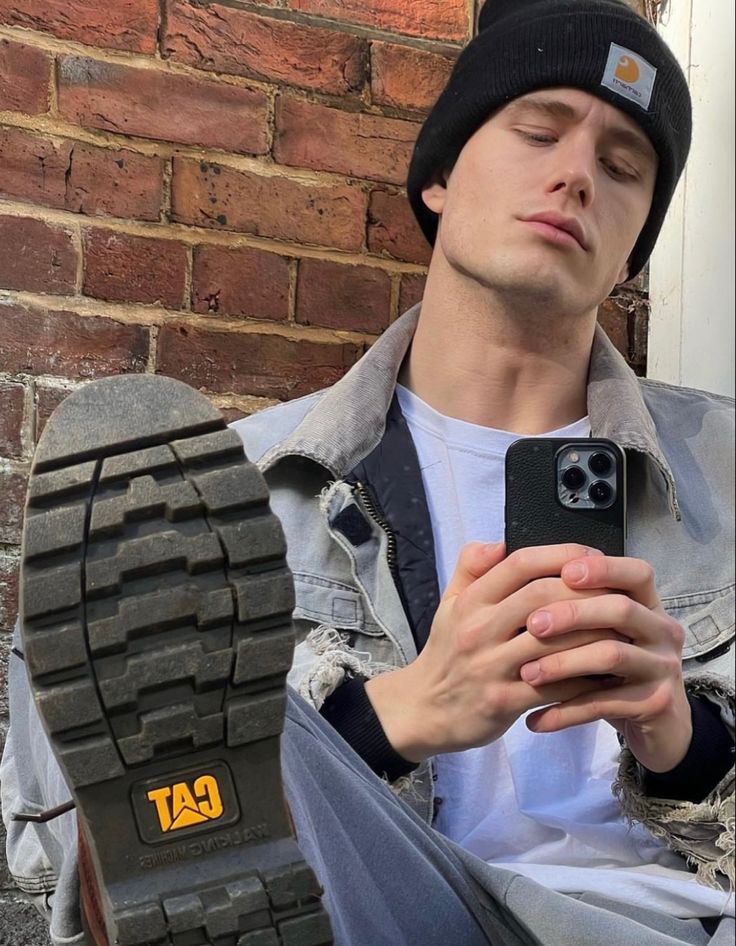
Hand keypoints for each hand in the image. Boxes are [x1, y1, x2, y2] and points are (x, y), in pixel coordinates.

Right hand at [365, 542, 622, 762]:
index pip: (519, 564)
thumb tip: (499, 542)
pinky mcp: (502, 702)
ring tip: (621, 629)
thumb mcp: (449, 603)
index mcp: (471, 602)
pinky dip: (584, 679)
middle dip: (585, 591)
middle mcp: (479, 629)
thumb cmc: (446, 653)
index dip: (561, 555)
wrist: (423, 709)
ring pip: (552, 642)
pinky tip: (606, 673)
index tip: (592, 556)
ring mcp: (490, 667)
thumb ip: (471, 568)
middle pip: (541, 596)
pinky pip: (554, 686)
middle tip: (617, 591)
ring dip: (592, 634)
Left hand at [520, 554, 691, 772]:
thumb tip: (526, 577)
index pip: (637, 574)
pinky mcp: (656, 704)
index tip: (565, 572)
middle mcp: (663, 631)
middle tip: (532, 625)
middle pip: (620, 609)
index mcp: (649, 605)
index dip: (604, 569)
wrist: (658, 727)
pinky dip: (565, 711)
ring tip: (526, 674)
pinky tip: (535, 720)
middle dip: (572, 613)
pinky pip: (604, 704)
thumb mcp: (603, 633)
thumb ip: (578, 605)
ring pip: (611, 655)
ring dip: (562, 663)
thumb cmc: (615, 668)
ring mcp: (663, 668)